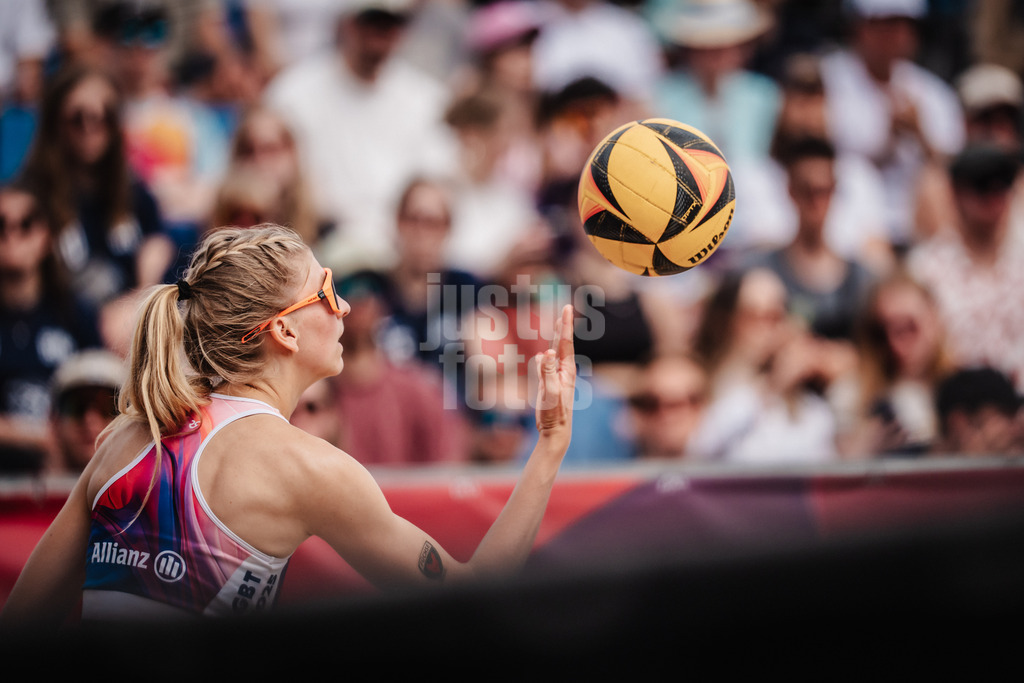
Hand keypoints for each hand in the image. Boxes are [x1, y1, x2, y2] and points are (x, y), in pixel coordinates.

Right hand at [534, 304, 575, 437]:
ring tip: (558, 324)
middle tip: (567, 308)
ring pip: (553, 353)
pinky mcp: (545, 385)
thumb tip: (547, 352)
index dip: (565, 324)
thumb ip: (547, 372)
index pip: (565, 342)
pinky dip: (541, 359)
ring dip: (554, 338)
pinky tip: (540, 355)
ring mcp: (554, 377)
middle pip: (561, 344)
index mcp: (566, 370)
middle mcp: (562, 371)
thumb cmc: (554, 413)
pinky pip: (542, 367)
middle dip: (563, 326)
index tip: (567, 308)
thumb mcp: (550, 392)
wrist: (555, 431)